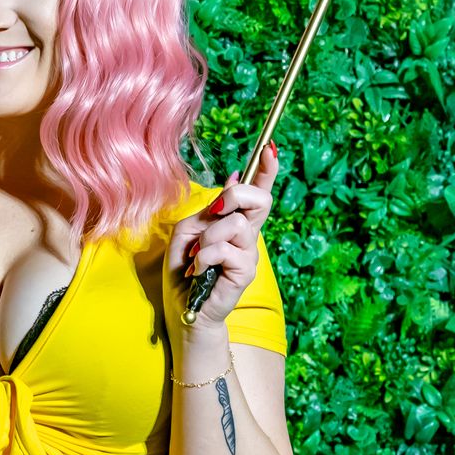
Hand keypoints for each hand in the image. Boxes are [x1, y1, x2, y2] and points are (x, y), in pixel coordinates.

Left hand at [165, 142, 280, 332]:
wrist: (184, 307)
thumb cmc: (184, 269)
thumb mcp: (188, 231)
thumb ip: (209, 210)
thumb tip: (232, 179)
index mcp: (234, 220)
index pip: (258, 191)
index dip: (266, 169)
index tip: (270, 148)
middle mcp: (248, 234)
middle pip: (259, 199)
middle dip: (235, 197)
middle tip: (214, 214)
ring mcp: (250, 252)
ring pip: (234, 225)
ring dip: (206, 239)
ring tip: (196, 258)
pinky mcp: (246, 271)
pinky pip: (223, 249)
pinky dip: (203, 257)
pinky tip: (198, 271)